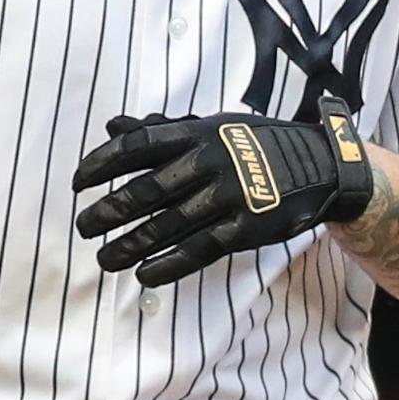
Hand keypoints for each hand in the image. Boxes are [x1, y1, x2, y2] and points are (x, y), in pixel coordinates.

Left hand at [71, 111, 376, 286]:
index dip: (102, 163)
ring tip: (103, 259)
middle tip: (83, 227)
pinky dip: (168, 265)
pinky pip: (199, 251)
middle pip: (147, 191)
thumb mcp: (212, 127)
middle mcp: (210, 162)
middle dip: (109, 211)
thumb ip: (161, 130)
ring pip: (167, 226)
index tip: (78, 182)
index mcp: (198, 133)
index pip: (137, 146)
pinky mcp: (246, 229)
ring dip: (129, 245)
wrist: (320, 167)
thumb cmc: (256, 144)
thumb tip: (111, 125)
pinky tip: (144, 274)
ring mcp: (229, 197)